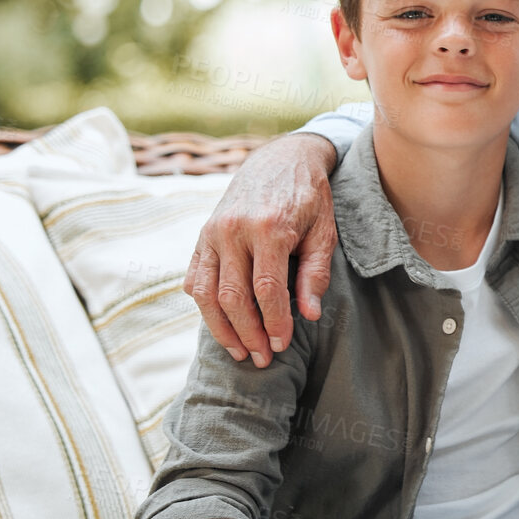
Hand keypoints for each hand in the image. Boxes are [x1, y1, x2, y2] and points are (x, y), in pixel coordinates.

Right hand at [184, 132, 339, 366]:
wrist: (280, 159)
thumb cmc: (309, 198)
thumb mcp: (324, 231)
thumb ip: (315, 273)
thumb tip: (309, 315)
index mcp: (268, 228)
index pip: (266, 289)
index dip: (274, 323)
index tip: (282, 345)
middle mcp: (233, 230)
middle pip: (233, 296)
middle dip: (248, 333)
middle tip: (263, 359)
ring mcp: (212, 232)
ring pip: (207, 292)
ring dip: (221, 328)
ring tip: (240, 351)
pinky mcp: (202, 236)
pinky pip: (195, 278)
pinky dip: (204, 305)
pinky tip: (221, 325)